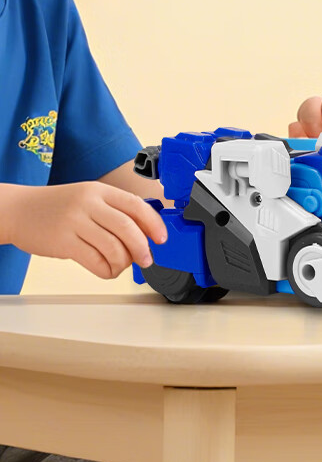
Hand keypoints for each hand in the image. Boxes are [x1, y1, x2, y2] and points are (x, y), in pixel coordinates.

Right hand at [1, 182, 166, 280]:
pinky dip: (106, 270)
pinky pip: (94, 261)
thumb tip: (144, 233)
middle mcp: (89, 203)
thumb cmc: (56, 206)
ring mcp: (75, 222)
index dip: (154, 224)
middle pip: (128, 228)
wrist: (20, 210)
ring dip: (124, 262)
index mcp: (99, 190)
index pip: (136, 205)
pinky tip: (106, 270)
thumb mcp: (86, 197)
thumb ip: (112, 211)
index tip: (161, 239)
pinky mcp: (64, 242)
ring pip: (113, 247)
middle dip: (142, 248)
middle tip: (146, 259)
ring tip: (122, 266)